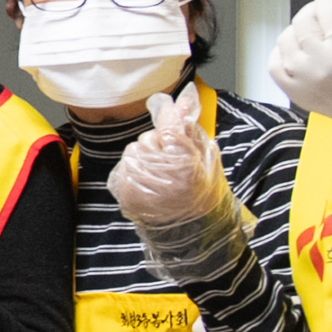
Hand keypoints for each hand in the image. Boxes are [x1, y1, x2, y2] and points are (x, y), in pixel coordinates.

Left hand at [108, 90, 227, 226]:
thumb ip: (193, 130)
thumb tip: (183, 99)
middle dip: (158, 144)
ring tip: (160, 176)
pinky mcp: (125, 193)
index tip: (169, 105)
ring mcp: (139, 184)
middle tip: (171, 161)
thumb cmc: (201, 195)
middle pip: (148, 139)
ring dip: (144, 157)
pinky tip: (148, 183)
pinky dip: (133, 170)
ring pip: (133, 151)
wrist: (189, 231)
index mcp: (184, 166)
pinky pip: (123, 166)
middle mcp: (159, 174)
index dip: (169, 116)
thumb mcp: (207, 161)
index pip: (169, 130)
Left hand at [269, 0, 331, 143]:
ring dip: (300, 32)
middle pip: (303, 20)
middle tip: (330, 16)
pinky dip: (285, 52)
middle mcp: (320, 65)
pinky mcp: (293, 93)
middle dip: (316, 11)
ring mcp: (303, 81)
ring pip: (286, 37)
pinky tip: (304, 53)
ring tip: (320, 38)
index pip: (326, 7)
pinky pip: (275, 61)